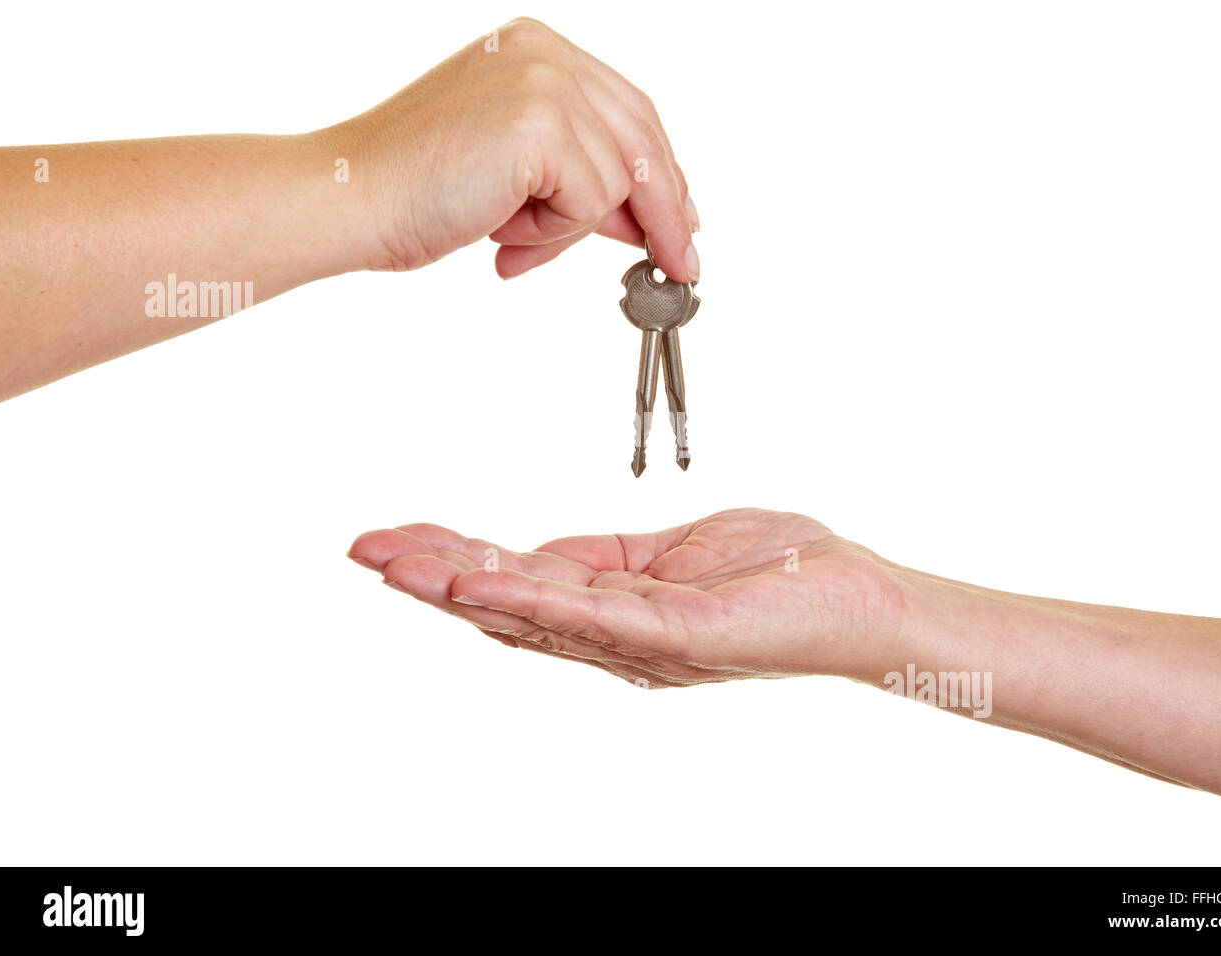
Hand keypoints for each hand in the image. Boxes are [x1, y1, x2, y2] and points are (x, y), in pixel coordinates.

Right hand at [332, 17, 699, 280]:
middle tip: (682, 263)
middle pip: (642, 138)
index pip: (627, 112)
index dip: (660, 173)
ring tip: (502, 233)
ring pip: (616, 182)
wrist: (351, 198)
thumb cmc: (412, 190)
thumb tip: (644, 221)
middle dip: (664, 211)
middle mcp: (545, 52)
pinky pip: (592, 203)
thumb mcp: (514, 176)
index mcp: (535, 50)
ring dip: (566, 230)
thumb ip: (578, 179)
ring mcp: (545, 81)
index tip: (680, 218)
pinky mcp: (542, 122)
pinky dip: (551, 234)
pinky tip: (497, 229)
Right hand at [347, 508, 901, 686]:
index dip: (451, 560)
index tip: (390, 538)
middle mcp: (614, 640)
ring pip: (536, 615)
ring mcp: (643, 644)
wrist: (857, 598)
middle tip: (364, 550)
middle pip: (508, 606)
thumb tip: (536, 555)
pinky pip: (593, 617)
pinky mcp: (679, 636)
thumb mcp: (672, 555)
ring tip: (399, 565)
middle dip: (432, 576)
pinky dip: (531, 598)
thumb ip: (605, 561)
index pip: (516, 583)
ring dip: (462, 588)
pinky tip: (481, 584)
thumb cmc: (775, 571)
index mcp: (611, 614)